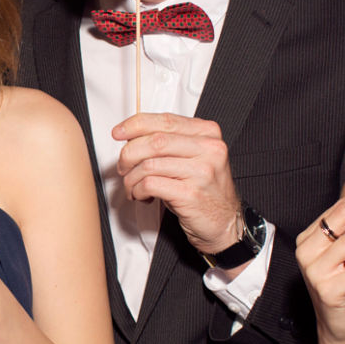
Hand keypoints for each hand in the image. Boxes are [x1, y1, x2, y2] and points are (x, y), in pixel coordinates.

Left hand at [111, 112, 241, 255]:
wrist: (225, 222)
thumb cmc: (204, 190)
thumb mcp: (192, 158)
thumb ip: (169, 142)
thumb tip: (131, 137)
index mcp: (208, 133)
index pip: (165, 120)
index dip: (136, 125)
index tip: (119, 132)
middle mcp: (208, 149)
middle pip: (154, 141)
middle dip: (129, 154)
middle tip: (123, 166)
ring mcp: (202, 171)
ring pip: (149, 164)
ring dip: (131, 177)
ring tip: (133, 186)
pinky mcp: (191, 194)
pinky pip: (150, 184)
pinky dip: (138, 190)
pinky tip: (142, 195)